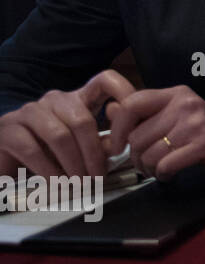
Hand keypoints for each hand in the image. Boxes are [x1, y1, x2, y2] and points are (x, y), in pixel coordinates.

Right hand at [0, 70, 136, 179]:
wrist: (8, 159)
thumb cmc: (50, 153)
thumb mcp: (81, 147)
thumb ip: (102, 143)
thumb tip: (119, 145)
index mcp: (78, 99)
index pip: (105, 80)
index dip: (124, 91)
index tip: (133, 117)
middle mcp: (55, 100)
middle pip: (82, 120)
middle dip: (93, 153)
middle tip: (98, 177)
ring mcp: (29, 112)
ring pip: (59, 136)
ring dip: (73, 164)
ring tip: (79, 183)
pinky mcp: (8, 129)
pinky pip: (33, 150)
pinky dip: (49, 170)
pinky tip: (57, 183)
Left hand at [106, 85, 204, 181]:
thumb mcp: (177, 116)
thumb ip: (145, 113)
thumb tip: (110, 108)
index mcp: (176, 94)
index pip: (131, 103)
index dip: (116, 128)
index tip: (116, 146)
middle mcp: (185, 103)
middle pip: (137, 136)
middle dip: (136, 157)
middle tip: (147, 164)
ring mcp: (196, 123)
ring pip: (148, 153)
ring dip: (149, 169)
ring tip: (160, 170)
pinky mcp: (204, 143)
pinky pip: (165, 165)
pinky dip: (163, 175)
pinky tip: (171, 175)